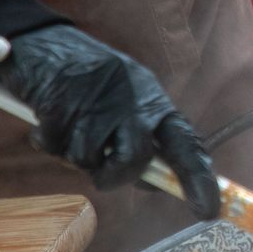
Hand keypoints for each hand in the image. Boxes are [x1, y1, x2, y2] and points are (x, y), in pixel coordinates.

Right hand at [0, 25, 220, 218]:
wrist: (45, 42)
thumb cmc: (94, 79)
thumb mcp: (132, 100)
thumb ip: (146, 138)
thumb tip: (156, 182)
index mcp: (155, 101)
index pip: (186, 145)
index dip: (199, 179)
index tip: (207, 210)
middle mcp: (132, 102)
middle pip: (134, 161)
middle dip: (115, 174)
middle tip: (101, 168)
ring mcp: (96, 103)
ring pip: (89, 160)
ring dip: (75, 154)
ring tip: (71, 127)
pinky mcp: (60, 104)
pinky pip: (54, 146)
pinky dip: (47, 140)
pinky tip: (51, 118)